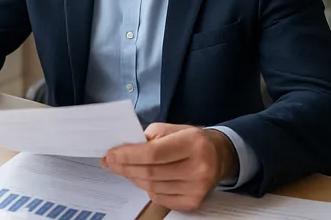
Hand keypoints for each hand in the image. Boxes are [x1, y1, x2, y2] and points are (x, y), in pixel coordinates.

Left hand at [101, 123, 236, 210]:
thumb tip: (123, 150)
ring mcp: (197, 188)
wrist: (220, 157)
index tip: (110, 154)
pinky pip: (160, 198)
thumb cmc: (192, 140)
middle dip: (125, 167)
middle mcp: (198, 168)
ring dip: (134, 177)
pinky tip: (145, 178)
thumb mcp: (173, 129)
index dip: (128, 155)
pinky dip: (147, 188)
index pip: (153, 153)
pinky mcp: (193, 202)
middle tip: (110, 162)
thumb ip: (150, 137)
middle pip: (150, 172)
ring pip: (152, 187)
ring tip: (125, 168)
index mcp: (193, 143)